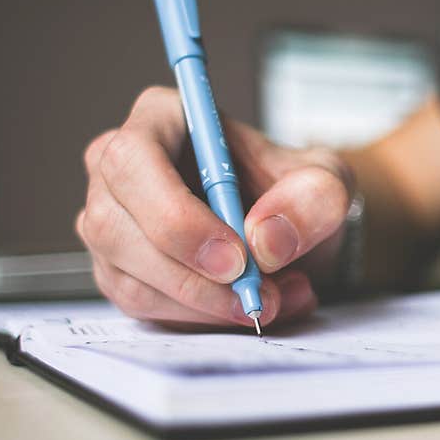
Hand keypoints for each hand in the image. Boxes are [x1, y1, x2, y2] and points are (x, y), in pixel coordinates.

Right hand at [77, 86, 354, 328]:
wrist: (290, 230)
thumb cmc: (295, 192)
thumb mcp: (327, 182)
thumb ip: (312, 199)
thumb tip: (265, 240)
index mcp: (162, 119)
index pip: (133, 160)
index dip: (176, 216)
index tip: (235, 258)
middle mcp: (120, 169)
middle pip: (115, 227)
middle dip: (192, 277)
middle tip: (256, 296)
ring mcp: (111, 223)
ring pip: (129, 279)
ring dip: (205, 306)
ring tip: (273, 300)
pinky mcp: (120, 272)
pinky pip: (144, 308)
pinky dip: (201, 319)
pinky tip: (247, 307)